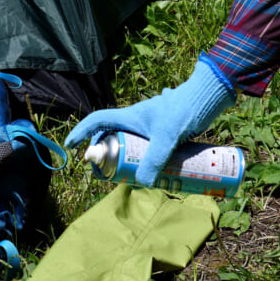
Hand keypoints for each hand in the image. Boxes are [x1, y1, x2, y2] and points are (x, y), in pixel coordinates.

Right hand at [65, 54, 235, 185]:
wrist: (208, 96)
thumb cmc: (184, 110)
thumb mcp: (167, 138)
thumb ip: (155, 160)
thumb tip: (143, 184)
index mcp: (129, 117)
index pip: (97, 120)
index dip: (81, 132)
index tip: (71, 146)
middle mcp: (136, 121)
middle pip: (112, 137)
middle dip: (106, 155)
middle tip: (107, 173)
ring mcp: (150, 126)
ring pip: (130, 144)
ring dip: (127, 159)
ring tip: (132, 177)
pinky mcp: (163, 132)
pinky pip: (148, 148)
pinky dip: (146, 160)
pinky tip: (156, 172)